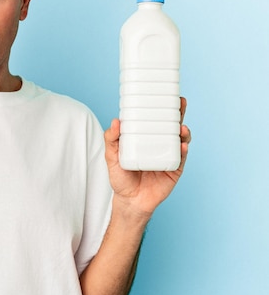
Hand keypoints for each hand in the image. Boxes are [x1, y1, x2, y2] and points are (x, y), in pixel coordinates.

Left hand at [103, 97, 191, 217]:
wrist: (130, 201)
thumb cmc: (120, 177)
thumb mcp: (111, 156)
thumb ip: (111, 140)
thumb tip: (115, 121)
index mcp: (145, 138)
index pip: (153, 119)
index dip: (159, 106)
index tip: (162, 93)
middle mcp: (159, 143)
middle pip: (171, 125)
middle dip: (177, 113)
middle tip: (180, 101)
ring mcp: (168, 155)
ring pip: (180, 139)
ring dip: (183, 131)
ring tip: (182, 127)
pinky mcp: (174, 169)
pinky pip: (180, 158)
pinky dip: (183, 151)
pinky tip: (182, 145)